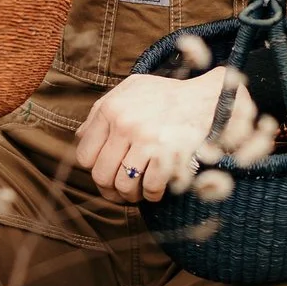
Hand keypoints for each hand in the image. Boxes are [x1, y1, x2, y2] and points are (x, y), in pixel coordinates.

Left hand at [73, 69, 262, 203]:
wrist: (207, 99)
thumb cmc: (167, 96)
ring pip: (123, 186)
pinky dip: (152, 195)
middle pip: (101, 175)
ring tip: (137, 193)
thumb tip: (79, 137)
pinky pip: (150, 188)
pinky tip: (155, 190)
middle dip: (109, 189)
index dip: (94, 169)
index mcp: (111, 109)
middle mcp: (125, 124)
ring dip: (130, 195)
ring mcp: (146, 141)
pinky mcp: (167, 156)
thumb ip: (101, 110)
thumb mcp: (130, 90)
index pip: (85, 155)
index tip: (106, 170)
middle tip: (120, 191)